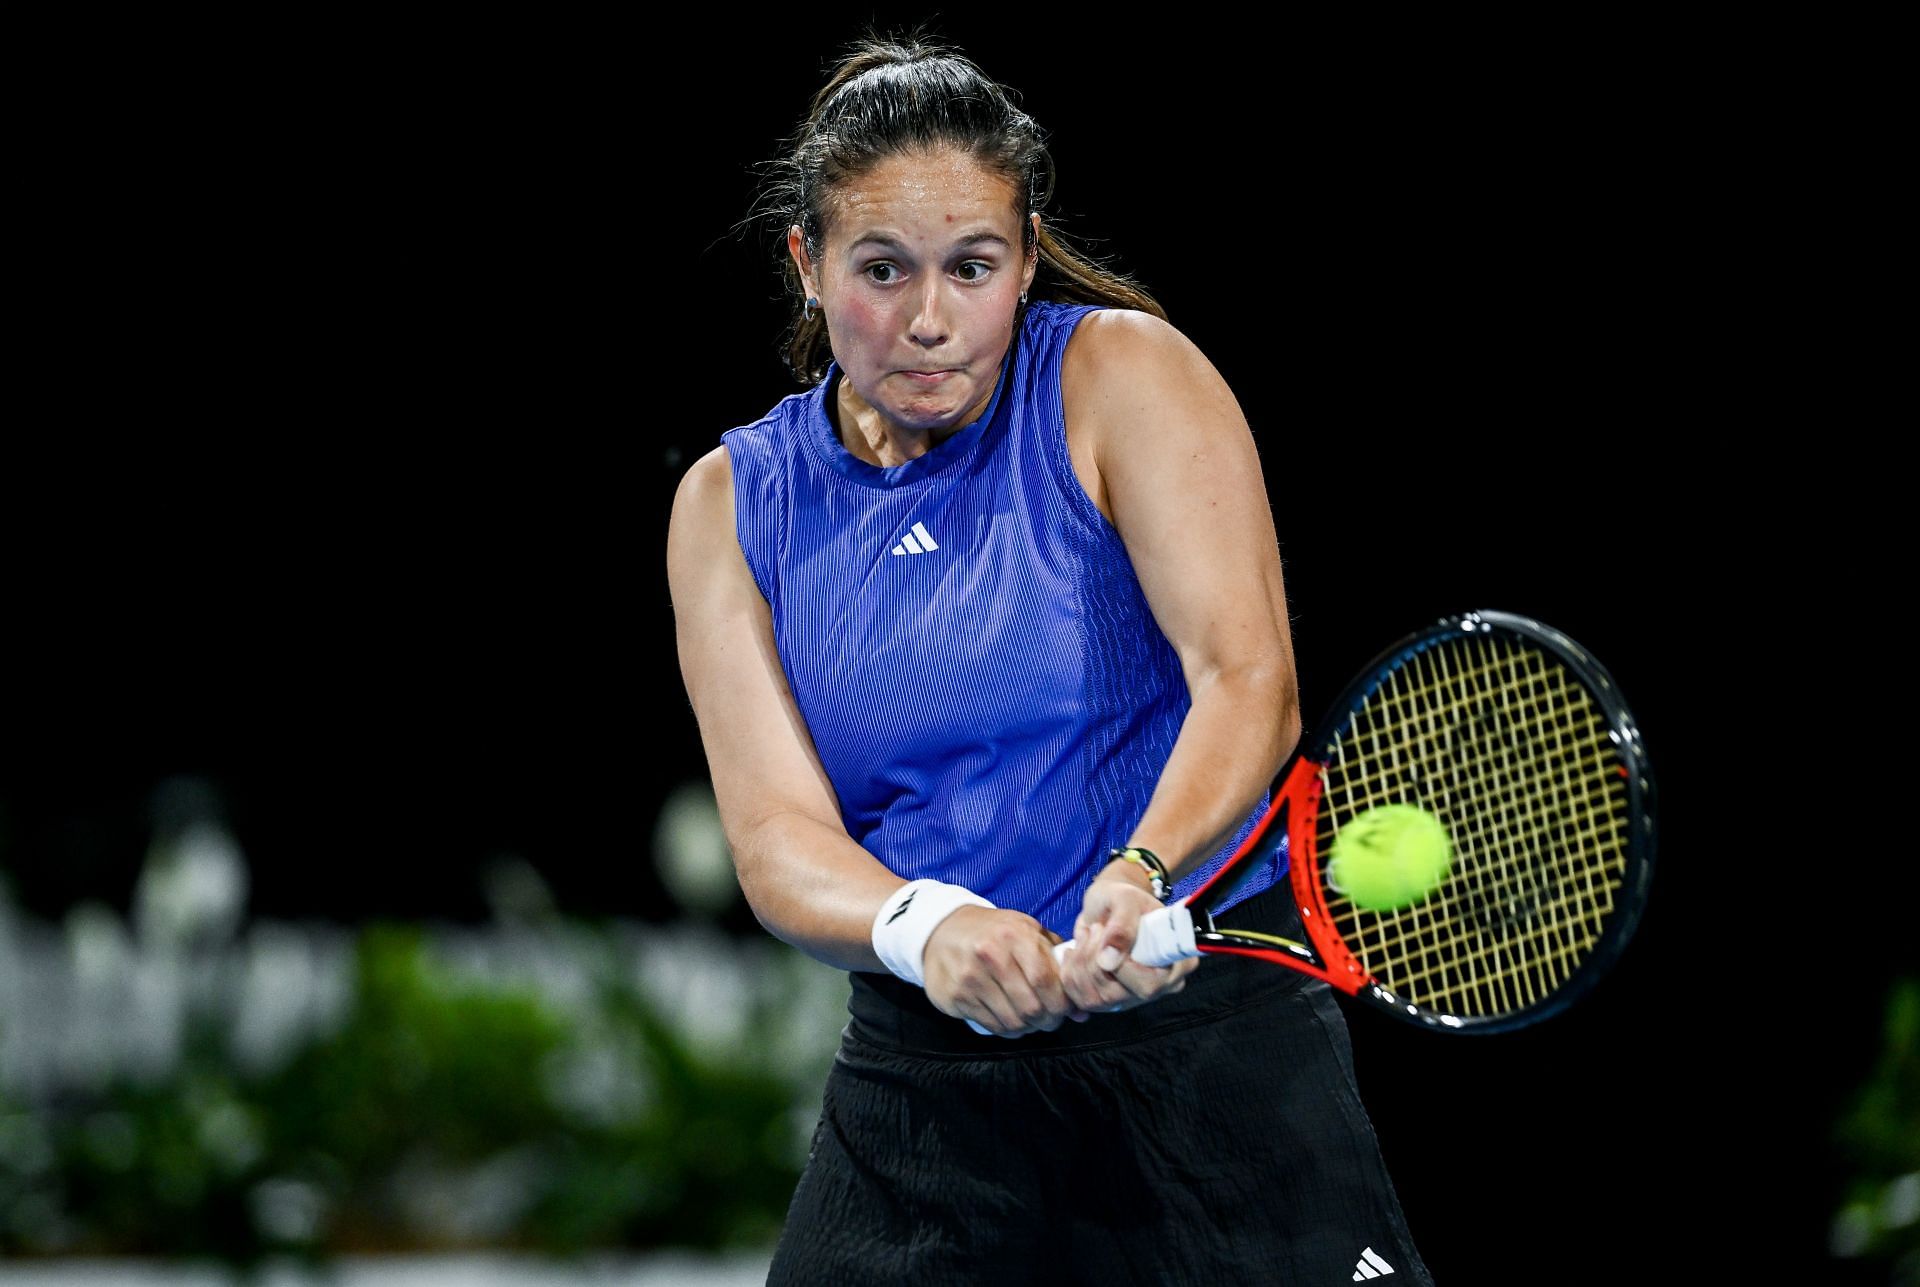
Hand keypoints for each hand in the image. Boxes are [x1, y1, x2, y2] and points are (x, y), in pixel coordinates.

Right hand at [922, 906, 1081, 1037]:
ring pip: (1013, 1021)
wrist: (942, 930)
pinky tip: (1010, 1019)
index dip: (1062, 1003)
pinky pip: (993, 1026)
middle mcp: (991, 955)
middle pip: (1032, 1007)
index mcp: (1015, 935)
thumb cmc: (994, 932)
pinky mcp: (956, 997)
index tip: (1066, 1009)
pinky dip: (1008, 1029)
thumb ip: (1057, 963)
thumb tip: (1081, 1010)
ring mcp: (970, 978)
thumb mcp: (1027, 931)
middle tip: (1050, 1019)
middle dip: (1048, 1020)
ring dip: (1028, 1027)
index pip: (1047, 981)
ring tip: (1030, 1019)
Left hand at [1060, 861, 1197, 1014]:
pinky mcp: (1110, 1001)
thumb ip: (1122, 925)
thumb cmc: (1123, 899)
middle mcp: (1160, 987)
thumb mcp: (1125, 899)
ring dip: (1079, 964)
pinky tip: (1076, 953)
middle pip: (1116, 996)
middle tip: (1095, 929)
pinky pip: (1080, 1001)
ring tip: (1088, 937)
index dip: (1121, 968)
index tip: (1105, 934)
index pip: (1149, 985)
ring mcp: (1134, 997)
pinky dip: (1070, 974)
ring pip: (1095, 1000)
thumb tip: (1109, 961)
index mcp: (1177, 963)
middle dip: (1092, 960)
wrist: (1108, 905)